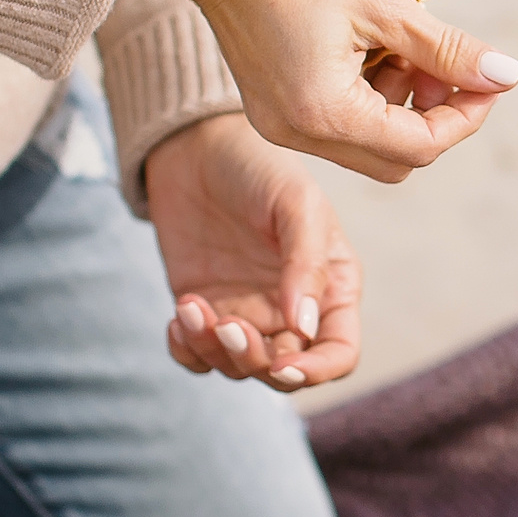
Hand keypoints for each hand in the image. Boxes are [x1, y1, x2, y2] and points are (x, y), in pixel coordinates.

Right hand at [129, 0, 517, 183]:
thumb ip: (448, 49)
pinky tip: (372, 45)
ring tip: (404, 43)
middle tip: (445, 63)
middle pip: (397, 159)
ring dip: (403, 103)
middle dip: (434, 115)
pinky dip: (370, 94)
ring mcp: (282, 124)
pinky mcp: (274, 107)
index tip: (489, 76)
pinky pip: (339, 122)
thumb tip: (507, 76)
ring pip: (370, 143)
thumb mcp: (385, 4)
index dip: (467, 114)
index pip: (420, 146)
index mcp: (325, 115)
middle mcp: (299, 135)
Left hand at [146, 114, 360, 388]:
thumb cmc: (259, 166)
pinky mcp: (203, 310)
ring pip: (237, 368)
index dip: (315, 371)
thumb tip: (304, 328)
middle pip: (284, 372)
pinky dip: (186, 351)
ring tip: (192, 306)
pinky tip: (179, 314)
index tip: (282, 362)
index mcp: (330, 287)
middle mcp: (292, 309)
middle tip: (226, 323)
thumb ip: (307, 265)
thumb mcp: (297, 204)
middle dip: (255, 360)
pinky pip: (196, 357)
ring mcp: (246, 312)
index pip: (337, 354)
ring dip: (213, 350)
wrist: (194, 144)